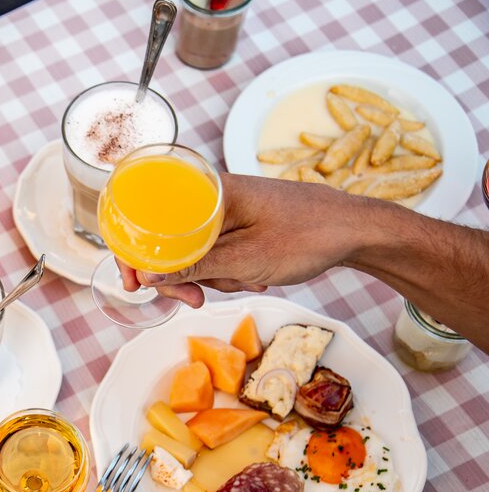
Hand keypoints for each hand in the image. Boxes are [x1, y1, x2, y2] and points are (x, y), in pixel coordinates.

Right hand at [117, 174, 378, 306]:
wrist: (356, 231)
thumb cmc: (307, 235)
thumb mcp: (246, 260)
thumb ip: (194, 268)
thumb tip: (148, 277)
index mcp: (210, 190)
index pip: (149, 216)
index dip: (134, 252)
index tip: (135, 283)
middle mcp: (213, 196)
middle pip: (168, 240)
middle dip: (177, 276)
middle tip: (193, 301)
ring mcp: (227, 212)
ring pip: (192, 251)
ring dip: (208, 277)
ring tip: (243, 283)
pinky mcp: (239, 225)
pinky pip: (215, 252)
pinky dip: (226, 271)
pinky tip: (251, 277)